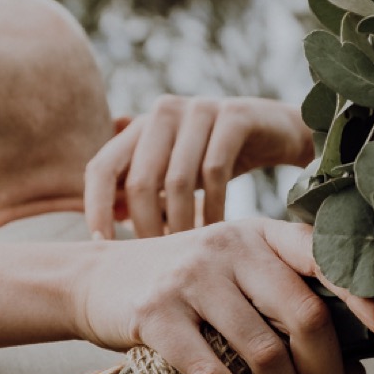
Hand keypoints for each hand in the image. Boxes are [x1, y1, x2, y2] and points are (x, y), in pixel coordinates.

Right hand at [70, 219, 373, 373]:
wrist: (96, 280)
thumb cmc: (186, 288)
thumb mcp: (238, 282)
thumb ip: (291, 314)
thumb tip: (356, 370)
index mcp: (259, 233)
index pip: (325, 256)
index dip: (364, 294)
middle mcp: (230, 246)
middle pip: (304, 314)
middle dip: (323, 368)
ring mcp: (191, 278)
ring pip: (264, 352)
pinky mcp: (155, 315)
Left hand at [85, 96, 315, 239]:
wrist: (277, 131)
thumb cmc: (217, 160)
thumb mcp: (175, 172)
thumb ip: (141, 190)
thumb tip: (103, 228)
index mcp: (140, 127)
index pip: (101, 167)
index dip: (95, 207)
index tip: (102, 246)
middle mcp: (163, 112)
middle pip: (140, 180)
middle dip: (146, 227)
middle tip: (157, 263)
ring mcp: (198, 109)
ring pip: (178, 180)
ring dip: (181, 223)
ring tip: (187, 255)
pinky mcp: (234, 116)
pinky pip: (215, 172)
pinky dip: (214, 209)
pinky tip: (217, 233)